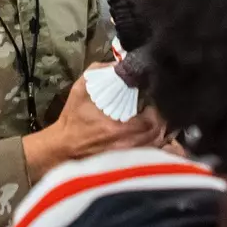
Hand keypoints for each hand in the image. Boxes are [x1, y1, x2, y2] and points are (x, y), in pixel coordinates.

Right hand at [23, 73, 164, 179]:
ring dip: (161, 131)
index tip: (154, 98)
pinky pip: (152, 155)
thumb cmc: (72, 119)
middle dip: (163, 119)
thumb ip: (100, 71)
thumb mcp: (81, 89)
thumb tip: (120, 62)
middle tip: (158, 107)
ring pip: (158, 146)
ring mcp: (129, 157)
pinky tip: (153, 135)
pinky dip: (157, 145)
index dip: (158, 108)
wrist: (63, 146)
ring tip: (158, 119)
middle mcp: (127, 146)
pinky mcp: (128, 163)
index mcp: (118, 129)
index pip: (152, 120)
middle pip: (160, 133)